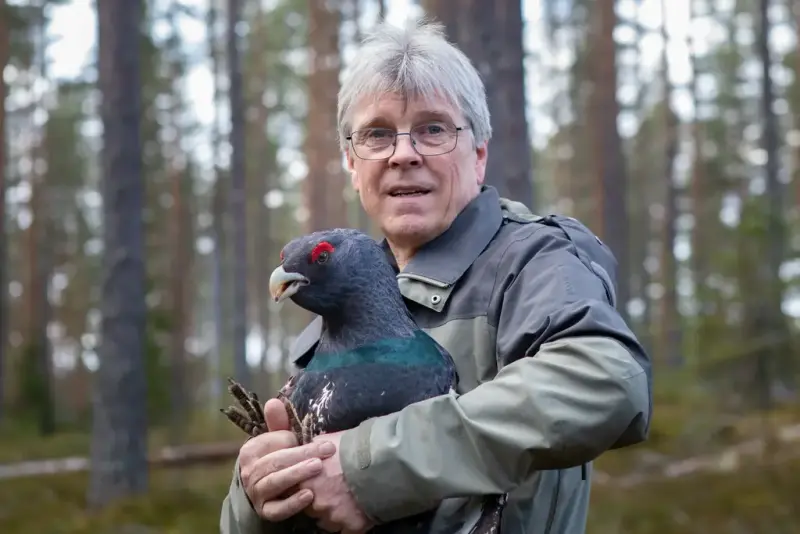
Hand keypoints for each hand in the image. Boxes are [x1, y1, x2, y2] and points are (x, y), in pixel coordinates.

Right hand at [238, 398, 336, 521]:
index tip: (321, 440)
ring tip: (318, 467)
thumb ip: (279, 422)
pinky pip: (277, 510)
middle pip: (276, 462)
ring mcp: (256, 494)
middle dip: (302, 455)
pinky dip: (292, 503)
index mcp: (250, 451)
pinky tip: (309, 495)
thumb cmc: (276, 457)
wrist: (264, 489)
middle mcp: (249, 473)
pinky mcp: (265, 511)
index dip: (295, 441)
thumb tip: (274, 402)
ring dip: (297, 474)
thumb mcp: (278, 439)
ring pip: (275, 483)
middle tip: (327, 450)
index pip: (272, 444)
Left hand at [299, 431, 374, 533]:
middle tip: (336, 490)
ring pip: (328, 523)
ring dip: (335, 514)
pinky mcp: (353, 526)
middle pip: (313, 509)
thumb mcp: (326, 441)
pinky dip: (351, 525)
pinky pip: (347, 532)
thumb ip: (312, 451)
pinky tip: (358, 513)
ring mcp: (334, 517)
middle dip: (322, 502)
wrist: (381, 458)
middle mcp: (317, 503)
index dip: (308, 488)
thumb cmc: (353, 446)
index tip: (317, 483)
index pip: (297, 492)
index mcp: (306, 481)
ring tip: (349, 501)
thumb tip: (306, 452)